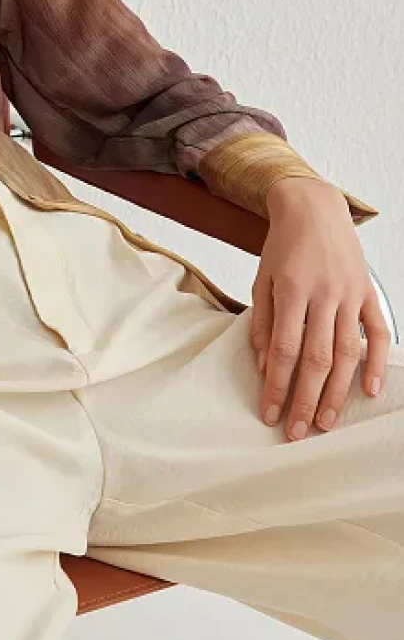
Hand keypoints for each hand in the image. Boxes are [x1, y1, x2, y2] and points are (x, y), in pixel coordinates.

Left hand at [251, 178, 389, 439]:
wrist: (313, 207)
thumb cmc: (282, 247)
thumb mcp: (261, 281)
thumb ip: (263, 324)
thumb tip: (268, 367)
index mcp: (291, 290)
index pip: (285, 350)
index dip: (278, 386)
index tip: (270, 413)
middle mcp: (323, 294)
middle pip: (317, 358)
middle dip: (306, 399)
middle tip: (298, 431)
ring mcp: (350, 294)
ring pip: (347, 352)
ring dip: (337, 391)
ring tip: (326, 422)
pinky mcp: (368, 293)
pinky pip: (377, 331)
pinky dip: (376, 362)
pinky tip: (370, 390)